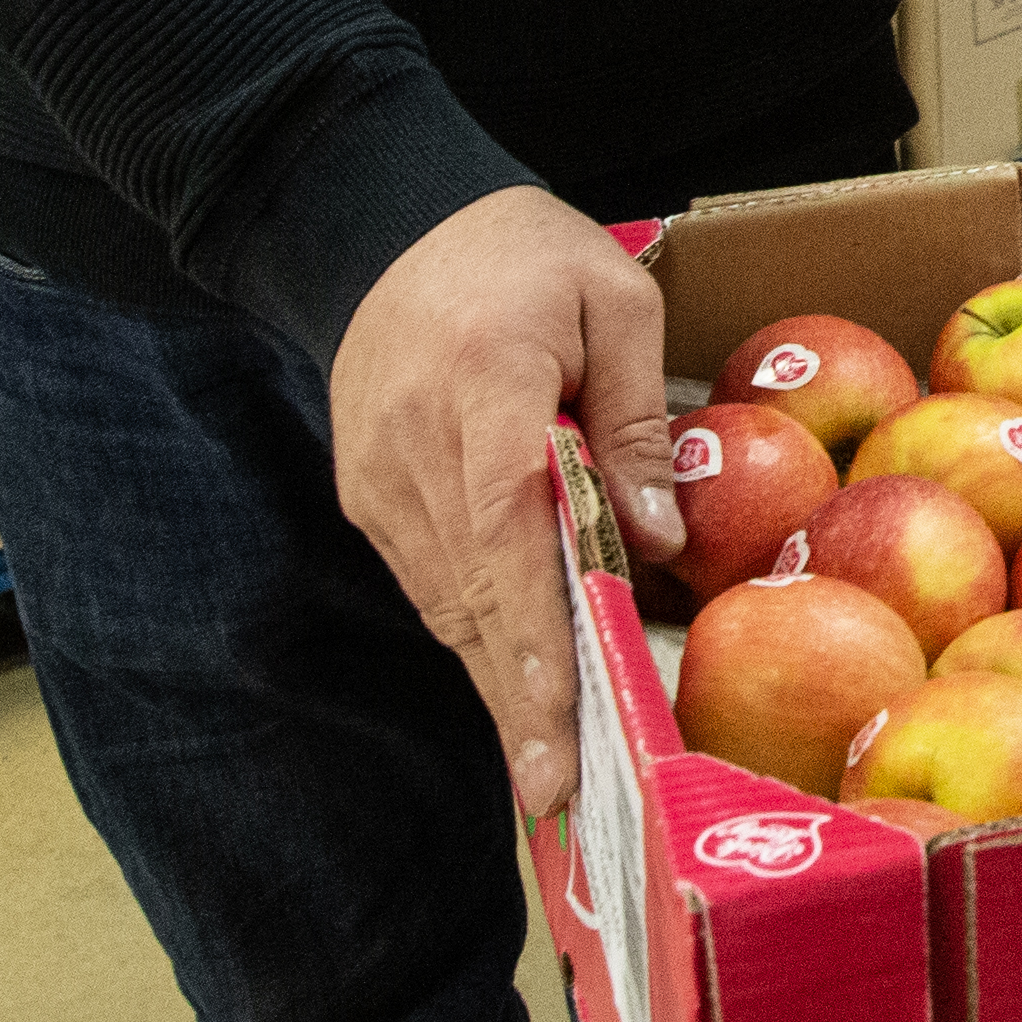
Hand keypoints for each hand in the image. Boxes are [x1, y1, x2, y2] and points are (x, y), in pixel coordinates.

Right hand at [330, 184, 680, 823]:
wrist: (387, 222)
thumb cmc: (522, 253)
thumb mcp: (615, 300)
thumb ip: (637, 421)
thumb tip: (655, 542)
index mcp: (484, 393)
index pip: (508, 542)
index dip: (534, 644)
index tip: (561, 728)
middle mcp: (415, 453)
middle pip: (472, 599)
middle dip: (518, 705)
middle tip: (559, 799)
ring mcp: (378, 481)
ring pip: (447, 603)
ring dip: (498, 680)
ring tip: (551, 767)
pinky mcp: (366, 493)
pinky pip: (430, 579)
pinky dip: (475, 631)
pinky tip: (518, 681)